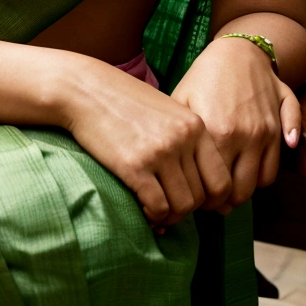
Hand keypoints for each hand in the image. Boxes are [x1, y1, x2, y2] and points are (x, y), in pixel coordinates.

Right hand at [62, 57, 232, 228]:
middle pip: (202, 197)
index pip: (221, 179)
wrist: (84, 88)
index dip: (210, 200)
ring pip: (182, 206)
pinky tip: (142, 209)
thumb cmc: (122, 99)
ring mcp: (160, 152)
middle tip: (168, 208)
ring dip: (169, 216)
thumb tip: (194, 180)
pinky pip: (157, 207)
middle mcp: (183, 138)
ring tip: (155, 211)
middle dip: (185, 209)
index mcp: (195, 124)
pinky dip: (152, 217)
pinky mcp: (135, 165)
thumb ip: (184, 138)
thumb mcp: (165, 110)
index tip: (192, 201)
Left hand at [170, 36, 300, 210]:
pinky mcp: (278, 129)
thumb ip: (178, 136)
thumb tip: (177, 172)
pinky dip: (260, 180)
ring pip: (257, 186)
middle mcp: (244, 136)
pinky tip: (244, 174)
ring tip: (225, 192)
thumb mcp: (181, 99)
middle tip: (209, 202)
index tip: (193, 199)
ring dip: (243, 194)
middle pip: (237, 193)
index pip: (211, 185)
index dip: (201, 199)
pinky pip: (273, 171)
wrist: (239, 50)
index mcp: (216, 131)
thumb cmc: (204, 75)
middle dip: (222, 203)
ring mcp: (265, 134)